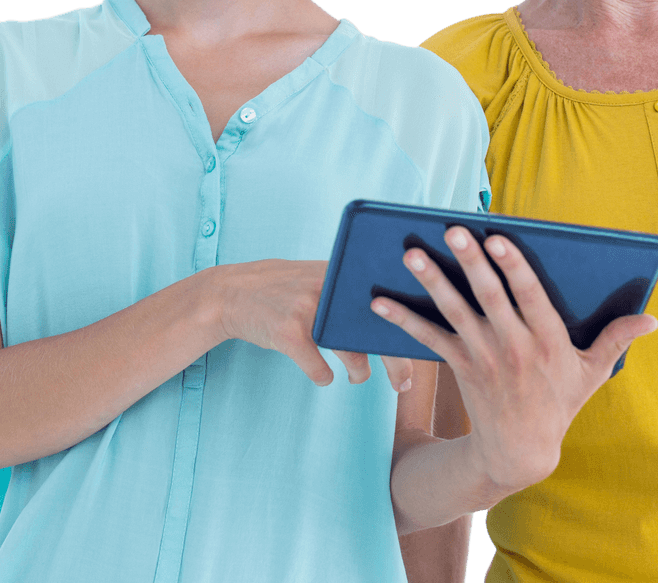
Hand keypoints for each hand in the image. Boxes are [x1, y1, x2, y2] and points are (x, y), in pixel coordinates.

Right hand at [211, 259, 412, 391]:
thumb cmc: (286, 289)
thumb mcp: (320, 278)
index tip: (425, 350)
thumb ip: (351, 289)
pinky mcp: (287, 332)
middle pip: (376, 329)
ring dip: (359, 371)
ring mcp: (308, 309)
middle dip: (395, 362)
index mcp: (343, 272)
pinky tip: (323, 376)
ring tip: (359, 378)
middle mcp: (329, 287)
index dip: (409, 328)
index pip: (388, 300)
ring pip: (350, 352)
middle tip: (403, 385)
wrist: (232, 292)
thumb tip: (399, 315)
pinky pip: (318, 369)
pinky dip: (322, 376)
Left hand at [371, 228, 655, 493]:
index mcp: (548, 341)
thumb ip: (616, 339)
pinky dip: (403, 320)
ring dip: (432, 282)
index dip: (513, 266)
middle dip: (470, 262)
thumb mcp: (593, 373)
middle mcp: (513, 346)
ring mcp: (483, 357)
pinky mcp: (459, 366)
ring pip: (455, 313)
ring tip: (412, 254)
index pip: (529, 296)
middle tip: (453, 231)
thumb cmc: (559, 403)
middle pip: (489, 297)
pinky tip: (379, 301)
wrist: (520, 451)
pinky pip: (428, 339)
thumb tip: (652, 319)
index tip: (499, 238)